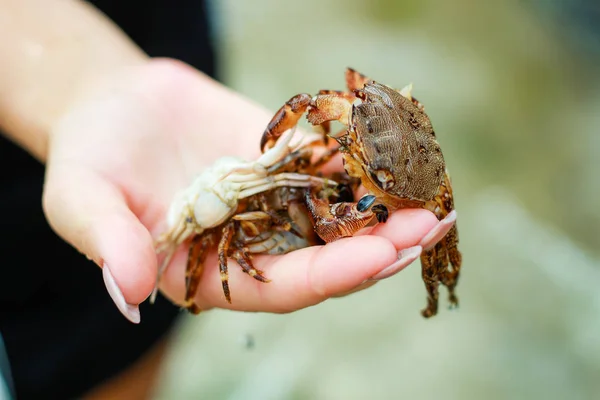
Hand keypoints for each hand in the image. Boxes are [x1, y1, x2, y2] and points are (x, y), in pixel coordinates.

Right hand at [42, 59, 447, 322]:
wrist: (111, 105)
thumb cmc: (88, 158)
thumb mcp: (81, 198)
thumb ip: (107, 243)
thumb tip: (128, 296)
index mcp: (213, 271)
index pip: (281, 287)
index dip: (332, 275)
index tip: (381, 256)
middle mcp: (253, 242)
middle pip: (326, 256)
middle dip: (381, 247)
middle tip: (431, 227)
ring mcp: (273, 201)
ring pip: (338, 215)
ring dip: (386, 208)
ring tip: (436, 195)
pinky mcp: (282, 161)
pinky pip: (329, 167)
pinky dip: (365, 164)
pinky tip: (403, 151)